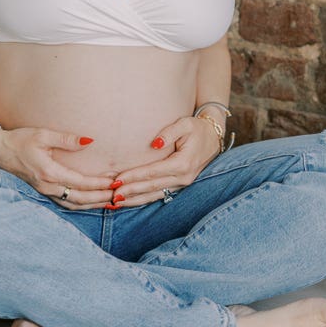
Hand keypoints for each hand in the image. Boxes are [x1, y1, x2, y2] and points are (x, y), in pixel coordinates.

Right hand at [0, 125, 116, 208]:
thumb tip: (89, 141)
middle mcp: (47, 186)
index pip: (81, 182)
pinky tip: (90, 202)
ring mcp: (44, 192)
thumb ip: (66, 139)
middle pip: (80, 199)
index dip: (100, 184)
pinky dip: (80, 204)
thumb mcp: (43, 134)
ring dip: (92, 204)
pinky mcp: (42, 192)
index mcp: (49, 173)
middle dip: (101, 198)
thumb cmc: (19, 140)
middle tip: (119, 195)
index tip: (115, 181)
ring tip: (110, 202)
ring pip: (73, 204)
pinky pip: (65, 203)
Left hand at [106, 116, 221, 208]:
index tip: (117, 180)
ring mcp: (182, 184)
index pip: (153, 172)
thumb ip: (169, 133)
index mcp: (183, 163)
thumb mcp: (185, 124)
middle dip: (130, 191)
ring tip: (116, 202)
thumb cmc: (197, 128)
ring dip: (135, 199)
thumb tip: (154, 143)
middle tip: (111, 195)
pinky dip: (143, 198)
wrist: (214, 138)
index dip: (134, 176)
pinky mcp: (179, 185)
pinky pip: (159, 194)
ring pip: (155, 195)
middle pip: (152, 187)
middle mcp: (183, 178)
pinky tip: (130, 201)